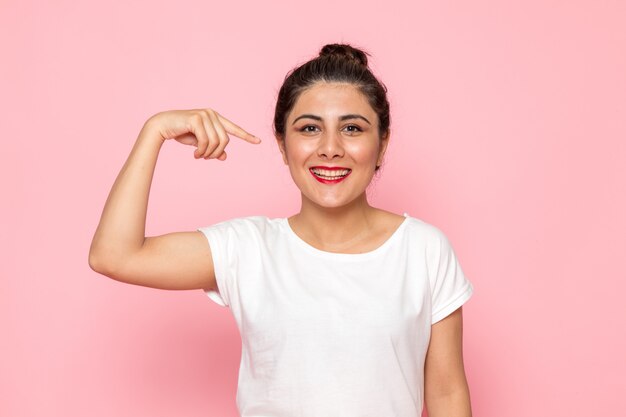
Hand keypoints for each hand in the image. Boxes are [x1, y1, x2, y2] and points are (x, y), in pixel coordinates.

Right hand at [145, 109, 260, 159]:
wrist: (162, 126)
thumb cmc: (181, 133)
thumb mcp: (200, 143)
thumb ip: (213, 148)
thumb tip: (225, 156)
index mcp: (215, 118)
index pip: (234, 129)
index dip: (246, 136)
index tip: (258, 141)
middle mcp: (212, 114)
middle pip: (225, 140)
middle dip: (216, 153)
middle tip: (205, 158)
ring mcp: (205, 115)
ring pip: (216, 142)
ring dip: (208, 153)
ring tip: (199, 156)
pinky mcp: (197, 118)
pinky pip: (206, 141)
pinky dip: (202, 151)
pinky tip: (195, 154)